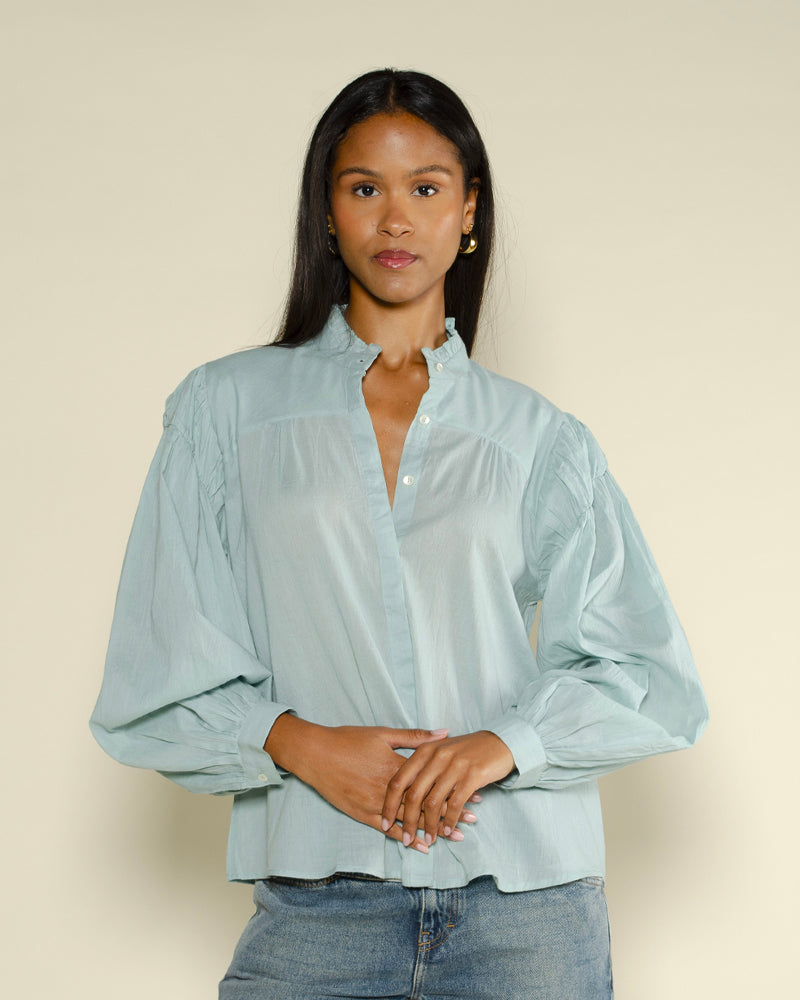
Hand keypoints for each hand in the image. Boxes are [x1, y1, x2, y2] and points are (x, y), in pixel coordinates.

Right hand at [264, 715, 471, 852]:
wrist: (315, 753)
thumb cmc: (348, 739)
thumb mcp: (382, 734)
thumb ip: (414, 736)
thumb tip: (443, 733)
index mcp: (395, 765)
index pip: (432, 780)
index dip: (453, 787)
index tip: (474, 792)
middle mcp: (387, 787)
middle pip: (425, 802)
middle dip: (450, 811)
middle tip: (473, 819)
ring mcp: (374, 803)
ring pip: (409, 819)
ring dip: (433, 828)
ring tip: (456, 835)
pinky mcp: (362, 813)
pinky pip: (387, 830)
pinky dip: (405, 837)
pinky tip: (421, 845)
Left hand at [381, 731, 513, 846]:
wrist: (498, 742)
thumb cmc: (466, 750)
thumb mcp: (439, 750)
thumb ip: (421, 766)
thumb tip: (401, 792)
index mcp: (424, 751)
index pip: (398, 780)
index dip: (389, 804)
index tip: (384, 823)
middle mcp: (436, 757)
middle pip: (413, 795)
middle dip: (407, 821)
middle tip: (405, 839)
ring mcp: (454, 766)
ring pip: (433, 803)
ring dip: (430, 826)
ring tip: (429, 840)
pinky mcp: (472, 776)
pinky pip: (455, 804)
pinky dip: (449, 821)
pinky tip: (448, 831)